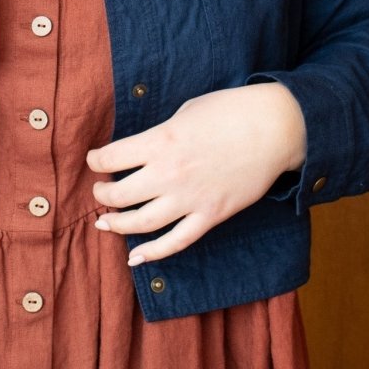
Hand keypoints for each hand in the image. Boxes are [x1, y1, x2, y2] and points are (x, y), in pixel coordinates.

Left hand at [86, 83, 305, 265]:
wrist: (274, 128)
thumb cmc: (228, 112)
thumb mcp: (184, 113)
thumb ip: (160, 135)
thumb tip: (140, 150)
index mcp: (160, 141)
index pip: (111, 157)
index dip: (96, 160)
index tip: (95, 160)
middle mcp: (170, 173)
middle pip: (120, 194)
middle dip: (102, 194)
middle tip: (100, 190)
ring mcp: (191, 198)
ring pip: (141, 223)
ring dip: (117, 224)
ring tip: (106, 220)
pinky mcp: (211, 216)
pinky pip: (176, 242)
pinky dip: (152, 253)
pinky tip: (134, 257)